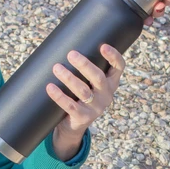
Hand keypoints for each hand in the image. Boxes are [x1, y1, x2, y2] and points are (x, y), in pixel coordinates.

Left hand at [46, 44, 124, 161]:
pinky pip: (70, 106)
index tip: (103, 46)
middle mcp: (106, 95)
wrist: (73, 126)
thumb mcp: (87, 83)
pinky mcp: (83, 118)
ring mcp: (96, 108)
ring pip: (83, 91)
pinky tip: (50, 87)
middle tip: (71, 54)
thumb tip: (62, 43)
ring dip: (69, 78)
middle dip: (85, 65)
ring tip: (56, 68)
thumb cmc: (78, 97)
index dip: (113, 56)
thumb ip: (83, 69)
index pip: (119, 67)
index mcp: (111, 83)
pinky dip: (59, 96)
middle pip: (98, 78)